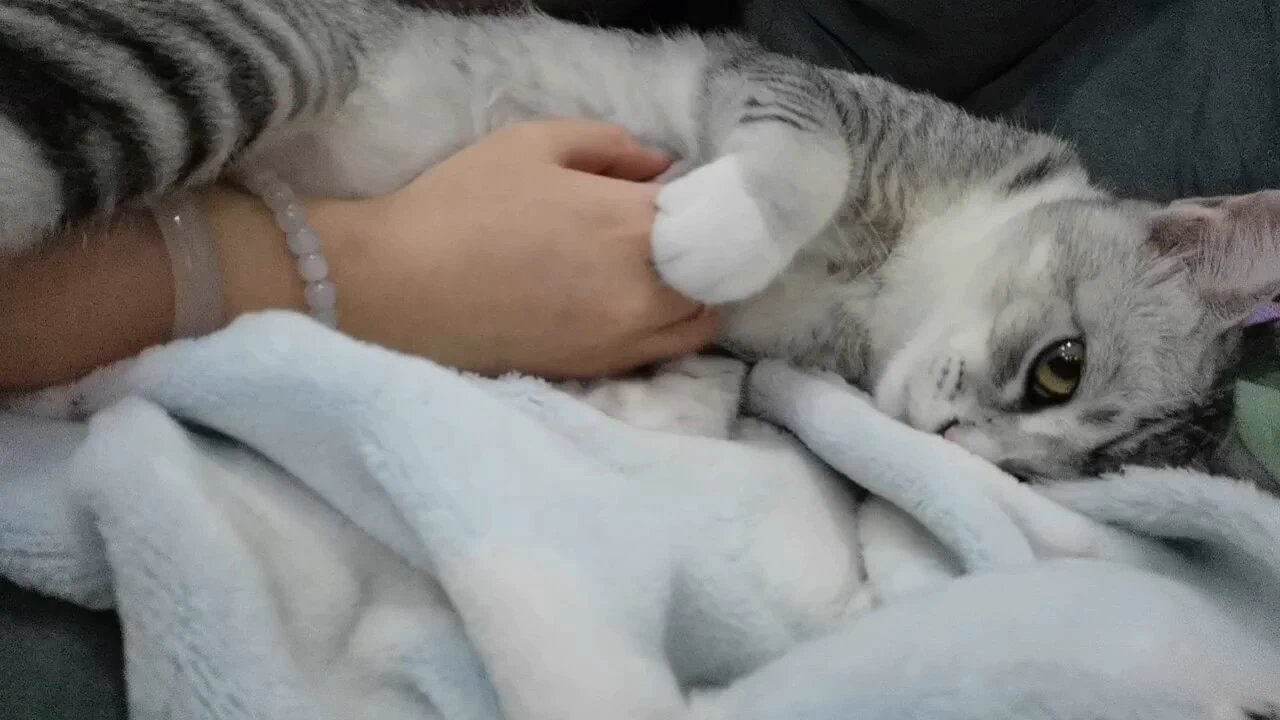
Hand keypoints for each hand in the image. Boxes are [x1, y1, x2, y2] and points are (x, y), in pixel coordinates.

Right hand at [324, 119, 718, 378]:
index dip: (708, 203)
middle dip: (707, 251)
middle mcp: (642, 291)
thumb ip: (610, 146)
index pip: (714, 218)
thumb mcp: (532, 144)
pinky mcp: (596, 372)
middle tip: (672, 232)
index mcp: (631, 225)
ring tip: (656, 271)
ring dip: (694, 294)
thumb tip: (662, 165)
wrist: (394, 290)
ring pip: (698, 323)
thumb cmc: (459, 205)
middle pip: (718, 277)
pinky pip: (659, 351)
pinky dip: (663, 327)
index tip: (687, 194)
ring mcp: (622, 340)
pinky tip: (625, 303)